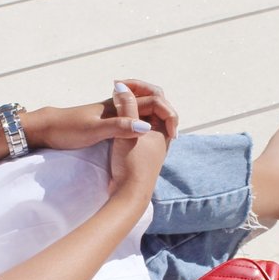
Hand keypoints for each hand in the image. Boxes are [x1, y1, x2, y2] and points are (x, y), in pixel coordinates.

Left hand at [25, 80, 179, 149]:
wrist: (47, 127)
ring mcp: (114, 112)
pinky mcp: (109, 121)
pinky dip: (145, 123)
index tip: (173, 133)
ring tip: (167, 133)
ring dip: (157, 117)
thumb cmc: (68, 128)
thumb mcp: (95, 130)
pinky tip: (145, 136)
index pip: (153, 101)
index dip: (167, 114)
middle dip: (166, 112)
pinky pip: (134, 118)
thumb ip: (120, 127)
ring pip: (143, 110)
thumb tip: (146, 126)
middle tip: (174, 131)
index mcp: (120, 105)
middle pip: (152, 101)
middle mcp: (119, 105)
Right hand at [107, 82, 166, 200]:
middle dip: (137, 95)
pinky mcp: (141, 152)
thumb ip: (126, 108)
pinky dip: (129, 119)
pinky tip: (116, 121)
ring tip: (116, 100)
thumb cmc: (132, 164)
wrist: (130, 194)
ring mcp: (151, 143)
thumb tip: (122, 87)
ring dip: (131, 107)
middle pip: (153, 106)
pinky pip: (138, 127)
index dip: (138, 88)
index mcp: (162, 127)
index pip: (157, 97)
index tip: (118, 85)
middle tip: (118, 88)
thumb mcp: (127, 132)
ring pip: (144, 117)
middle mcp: (160, 134)